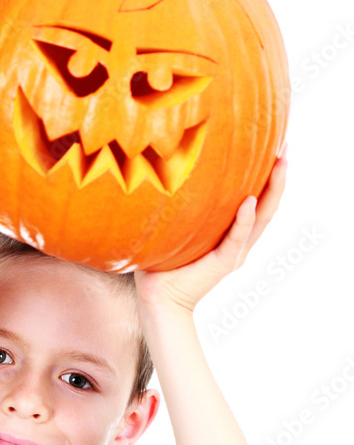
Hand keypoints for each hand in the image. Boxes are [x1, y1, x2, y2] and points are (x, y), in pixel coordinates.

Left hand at [133, 147, 287, 316]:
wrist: (158, 298)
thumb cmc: (161, 261)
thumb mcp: (177, 228)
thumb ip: (183, 207)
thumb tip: (167, 169)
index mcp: (231, 233)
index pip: (256, 199)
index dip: (267, 175)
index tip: (274, 146)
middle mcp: (239, 242)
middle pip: (268, 204)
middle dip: (279, 176)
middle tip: (286, 146)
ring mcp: (234, 253)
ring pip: (261, 218)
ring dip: (272, 190)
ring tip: (281, 164)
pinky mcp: (224, 263)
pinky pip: (236, 238)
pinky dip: (244, 219)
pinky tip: (249, 200)